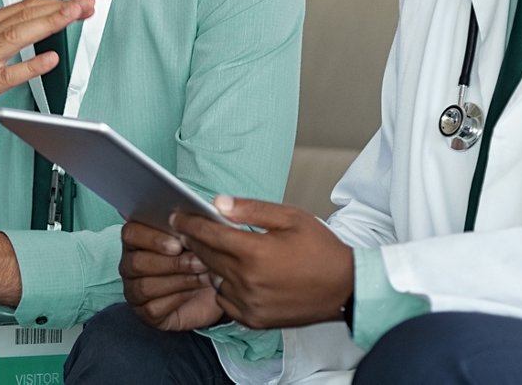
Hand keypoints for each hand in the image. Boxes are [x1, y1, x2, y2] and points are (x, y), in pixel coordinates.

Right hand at [0, 0, 94, 193]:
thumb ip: (2, 28)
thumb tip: (31, 8)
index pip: (22, 8)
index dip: (53, 2)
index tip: (76, 0)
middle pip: (24, 18)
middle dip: (58, 8)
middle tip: (84, 3)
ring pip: (17, 37)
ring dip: (48, 25)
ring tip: (72, 17)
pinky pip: (6, 75)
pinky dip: (29, 66)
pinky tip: (49, 60)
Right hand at [120, 220, 224, 330]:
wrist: (216, 289)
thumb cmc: (203, 258)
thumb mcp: (201, 237)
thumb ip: (196, 221)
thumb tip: (209, 204)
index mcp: (138, 238)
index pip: (130, 232)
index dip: (152, 237)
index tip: (177, 243)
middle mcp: (130, 263)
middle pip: (137, 262)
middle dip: (171, 262)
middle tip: (198, 261)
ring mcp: (134, 290)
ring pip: (145, 286)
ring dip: (178, 280)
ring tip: (202, 275)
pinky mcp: (145, 313)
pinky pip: (152, 308)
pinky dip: (176, 299)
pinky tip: (194, 292)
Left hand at [172, 196, 353, 330]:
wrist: (344, 288)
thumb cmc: (321, 249)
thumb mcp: (290, 217)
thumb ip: (251, 209)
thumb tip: (217, 203)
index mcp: (255, 252)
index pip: (209, 234)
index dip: (189, 223)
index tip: (177, 216)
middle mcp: (247, 280)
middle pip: (207, 256)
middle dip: (194, 240)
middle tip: (186, 229)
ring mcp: (249, 303)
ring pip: (214, 279)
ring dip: (209, 263)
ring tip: (212, 250)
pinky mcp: (253, 319)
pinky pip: (225, 301)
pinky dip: (223, 286)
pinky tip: (232, 274)